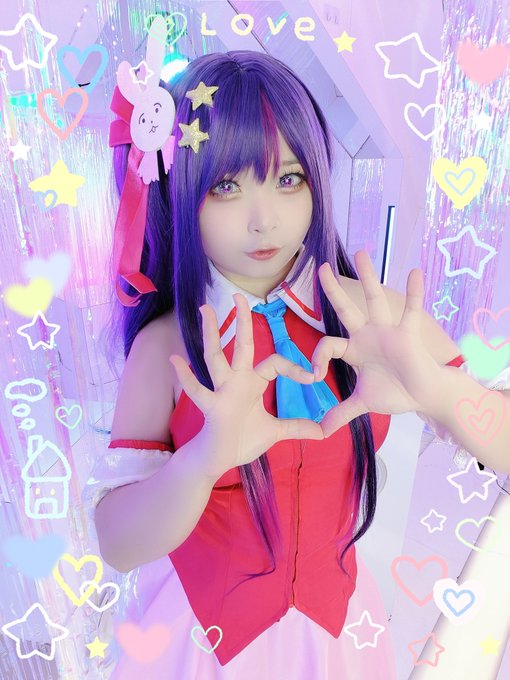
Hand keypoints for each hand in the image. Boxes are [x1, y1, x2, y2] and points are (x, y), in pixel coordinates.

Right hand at [169, 293, 323, 478]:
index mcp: (252, 382)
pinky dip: (186, 377)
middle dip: (241, 321)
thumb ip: (297, 427)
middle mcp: (236, 380)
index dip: (294, 367)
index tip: (313, 377)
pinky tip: (175, 360)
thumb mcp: (275, 432)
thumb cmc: (243, 440)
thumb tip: (324, 431)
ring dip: (211, 334)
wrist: (220, 459)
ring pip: (215, 357)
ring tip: (205, 309)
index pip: (275, 363)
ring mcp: (221, 391)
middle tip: (239, 296)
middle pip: (240, 345)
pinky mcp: (211, 407)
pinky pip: (198, 391)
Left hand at [312, 250, 442, 436]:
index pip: (327, 344)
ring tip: (361, 252)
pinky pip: (412, 310)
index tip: (313, 376)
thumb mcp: (362, 403)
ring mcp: (388, 332)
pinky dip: (415, 292)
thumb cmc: (394, 393)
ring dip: (369, 277)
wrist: (423, 397)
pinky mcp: (408, 334)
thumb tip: (320, 432)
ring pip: (375, 300)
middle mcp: (368, 335)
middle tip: (321, 267)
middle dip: (333, 289)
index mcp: (354, 350)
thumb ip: (340, 413)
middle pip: (346, 308)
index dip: (316, 358)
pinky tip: (414, 271)